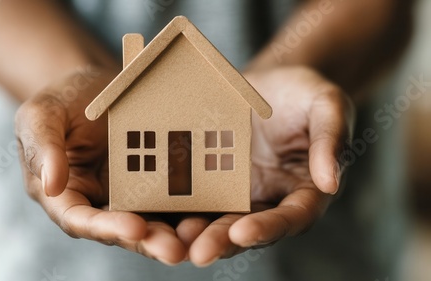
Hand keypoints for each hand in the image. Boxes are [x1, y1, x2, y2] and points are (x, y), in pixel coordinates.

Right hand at [15, 67, 187, 264]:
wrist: (98, 84)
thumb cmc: (63, 99)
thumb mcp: (42, 114)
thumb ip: (43, 147)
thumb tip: (51, 186)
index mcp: (67, 194)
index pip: (80, 220)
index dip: (106, 227)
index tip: (134, 228)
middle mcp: (100, 202)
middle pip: (123, 230)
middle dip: (149, 241)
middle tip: (175, 251)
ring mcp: (131, 193)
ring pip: (153, 219)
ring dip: (176, 233)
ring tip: (199, 239)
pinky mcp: (157, 181)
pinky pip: (174, 195)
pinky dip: (191, 205)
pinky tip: (213, 210)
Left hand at [185, 66, 354, 265]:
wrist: (268, 82)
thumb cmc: (302, 93)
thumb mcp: (326, 105)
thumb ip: (330, 139)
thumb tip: (330, 184)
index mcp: (303, 191)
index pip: (291, 217)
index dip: (269, 227)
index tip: (243, 231)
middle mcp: (269, 200)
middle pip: (248, 229)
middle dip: (223, 241)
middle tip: (199, 252)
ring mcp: (238, 193)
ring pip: (216, 220)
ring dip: (195, 234)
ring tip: (172, 242)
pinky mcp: (212, 181)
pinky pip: (194, 196)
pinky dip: (177, 208)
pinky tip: (156, 212)